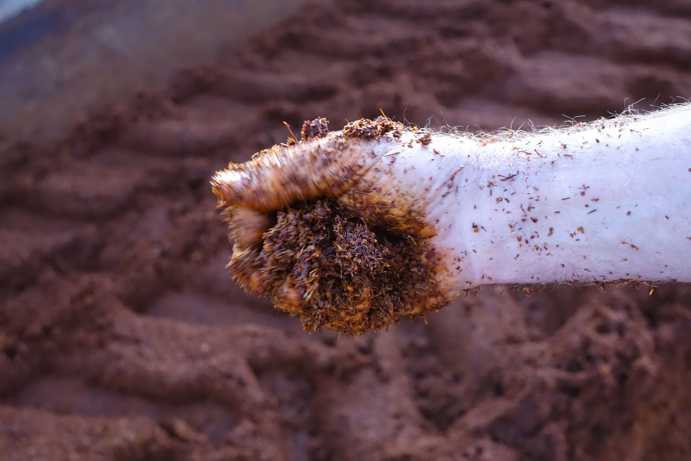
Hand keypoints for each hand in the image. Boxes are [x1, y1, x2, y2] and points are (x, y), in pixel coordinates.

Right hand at [211, 117, 450, 333]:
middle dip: (266, 261)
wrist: (470, 215)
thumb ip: (277, 178)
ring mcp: (335, 265)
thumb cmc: (409, 176)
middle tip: (290, 258)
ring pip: (283, 289)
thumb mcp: (338, 164)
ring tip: (325, 273)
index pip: (248, 212)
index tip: (259, 229)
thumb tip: (218, 184)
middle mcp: (315, 228)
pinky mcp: (357, 297)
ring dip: (295, 283)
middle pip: (258, 257)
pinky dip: (331, 301)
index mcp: (307, 190)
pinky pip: (322, 312)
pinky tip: (359, 284)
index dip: (245, 223)